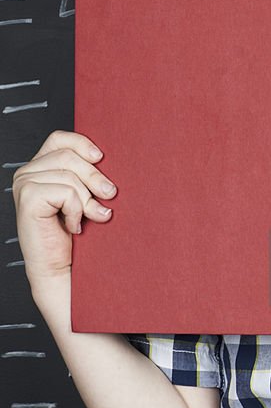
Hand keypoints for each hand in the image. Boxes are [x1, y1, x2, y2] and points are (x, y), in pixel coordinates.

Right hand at [12, 130, 116, 289]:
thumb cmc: (74, 235)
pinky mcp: (28, 198)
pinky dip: (77, 210)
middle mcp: (26, 173)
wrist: (61, 269)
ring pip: (70, 175)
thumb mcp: (83, 196)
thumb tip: (107, 158)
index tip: (102, 158)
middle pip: (69, 156)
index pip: (60, 138)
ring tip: (91, 216)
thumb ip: (86, 175)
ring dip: (87, 199)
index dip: (82, 144)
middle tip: (109, 195)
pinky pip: (67, 192)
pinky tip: (73, 226)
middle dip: (95, 177)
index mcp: (38, 167)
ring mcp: (24, 185)